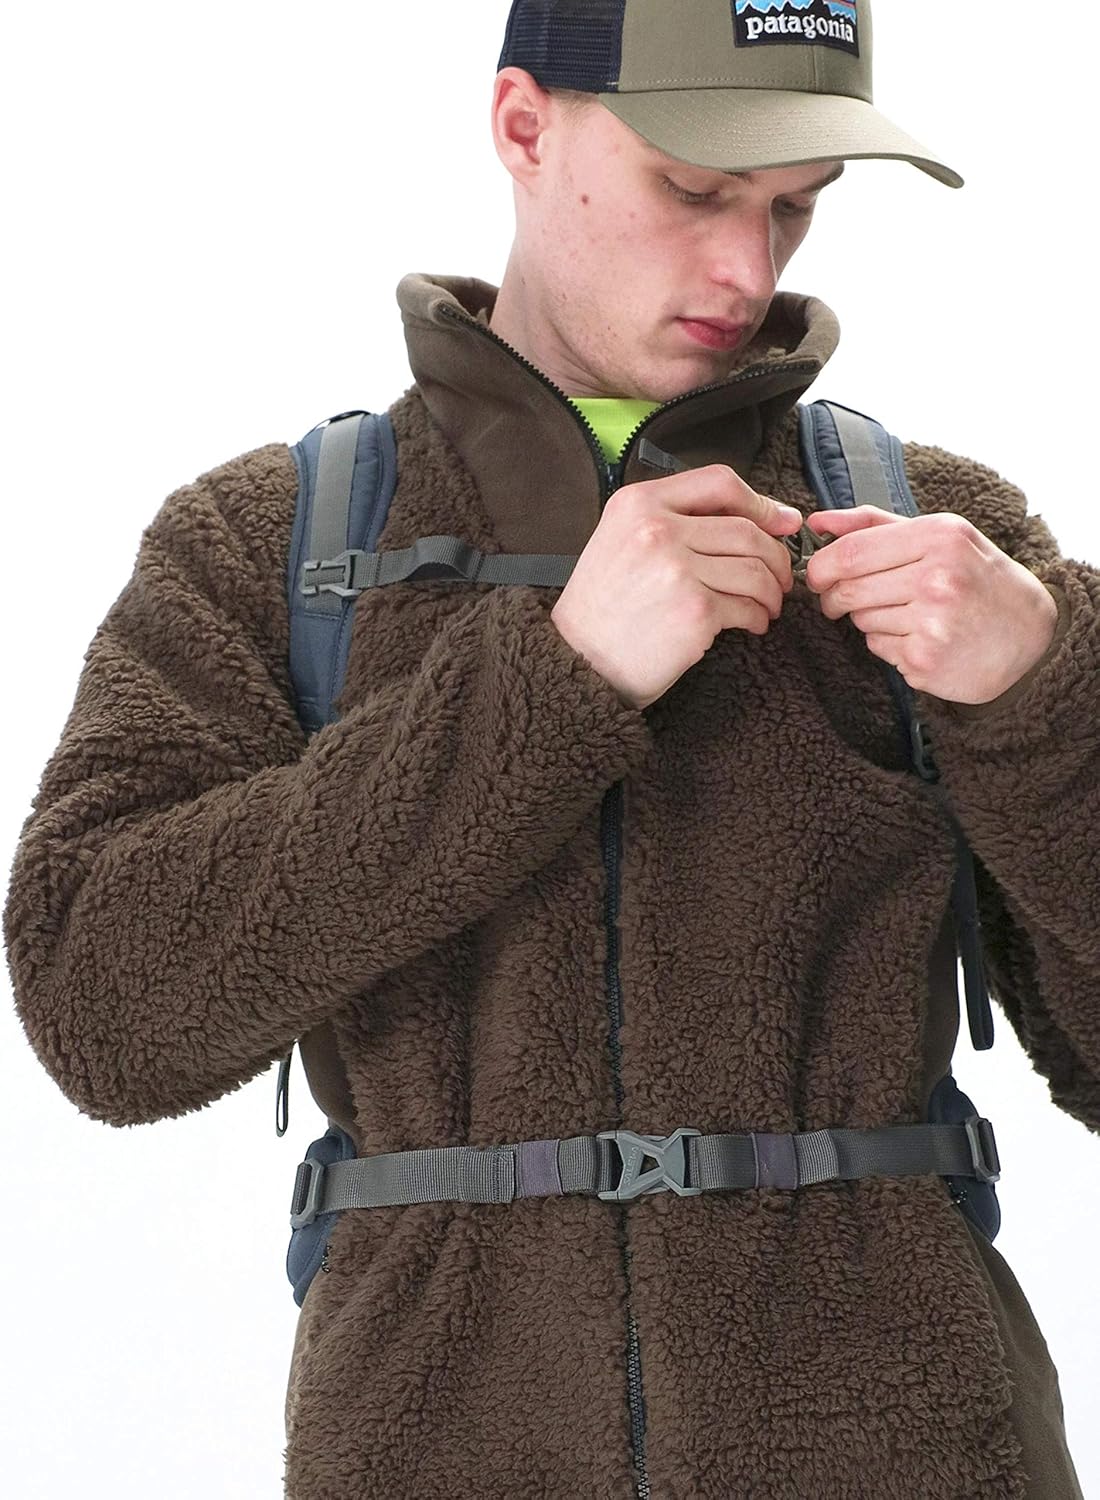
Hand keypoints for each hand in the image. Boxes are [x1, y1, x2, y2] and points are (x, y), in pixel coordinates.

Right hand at [550, 466, 803, 710]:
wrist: (578, 659)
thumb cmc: (605, 605)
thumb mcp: (622, 539)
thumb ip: (675, 519)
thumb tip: (760, 516)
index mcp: (639, 503)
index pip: (719, 482)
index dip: (761, 501)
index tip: (782, 522)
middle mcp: (658, 529)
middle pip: (746, 530)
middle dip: (776, 556)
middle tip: (781, 577)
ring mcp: (677, 570)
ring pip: (755, 569)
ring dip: (771, 591)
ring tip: (768, 605)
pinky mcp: (695, 611)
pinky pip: (748, 606)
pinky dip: (759, 617)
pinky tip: (753, 624)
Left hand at [803, 507, 1058, 704]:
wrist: (1031, 638)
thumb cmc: (979, 579)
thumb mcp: (941, 536)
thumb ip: (875, 524)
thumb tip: (816, 523)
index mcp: (939, 537)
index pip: (851, 552)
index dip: (821, 565)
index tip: (818, 575)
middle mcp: (937, 578)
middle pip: (847, 589)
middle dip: (833, 596)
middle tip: (841, 600)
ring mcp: (931, 623)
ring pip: (860, 619)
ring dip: (867, 618)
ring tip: (905, 614)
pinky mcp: (924, 661)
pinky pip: (877, 647)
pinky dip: (886, 643)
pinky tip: (918, 636)